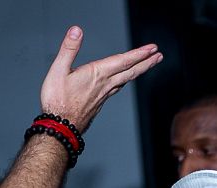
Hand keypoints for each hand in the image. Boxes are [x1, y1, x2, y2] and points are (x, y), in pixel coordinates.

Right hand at [40, 26, 161, 130]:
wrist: (61, 127)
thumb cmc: (57, 101)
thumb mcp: (58, 70)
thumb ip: (69, 49)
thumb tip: (76, 31)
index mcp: (97, 74)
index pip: (123, 61)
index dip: (139, 54)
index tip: (153, 49)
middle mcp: (104, 84)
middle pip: (131, 71)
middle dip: (146, 62)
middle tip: (159, 55)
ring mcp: (104, 94)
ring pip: (126, 80)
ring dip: (139, 70)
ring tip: (148, 64)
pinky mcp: (100, 101)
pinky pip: (118, 88)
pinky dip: (126, 80)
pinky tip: (125, 80)